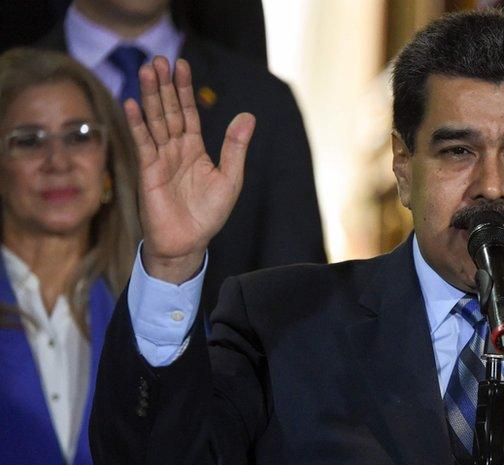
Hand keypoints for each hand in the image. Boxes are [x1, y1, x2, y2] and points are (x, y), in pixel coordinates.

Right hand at [125, 56, 255, 282]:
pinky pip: (143, 142)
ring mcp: (160, 159)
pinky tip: (130, 103)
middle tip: (158, 59)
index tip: (182, 65)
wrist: (188, 243)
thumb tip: (248, 115)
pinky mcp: (148, 171)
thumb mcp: (230, 178)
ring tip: (147, 71)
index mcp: (196, 149)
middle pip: (168, 111)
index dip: (184, 90)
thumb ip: (235, 147)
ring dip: (150, 96)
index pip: (188, 113)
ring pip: (155, 121)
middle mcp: (176, 149)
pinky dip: (137, 123)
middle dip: (164, 86)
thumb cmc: (209, 214)